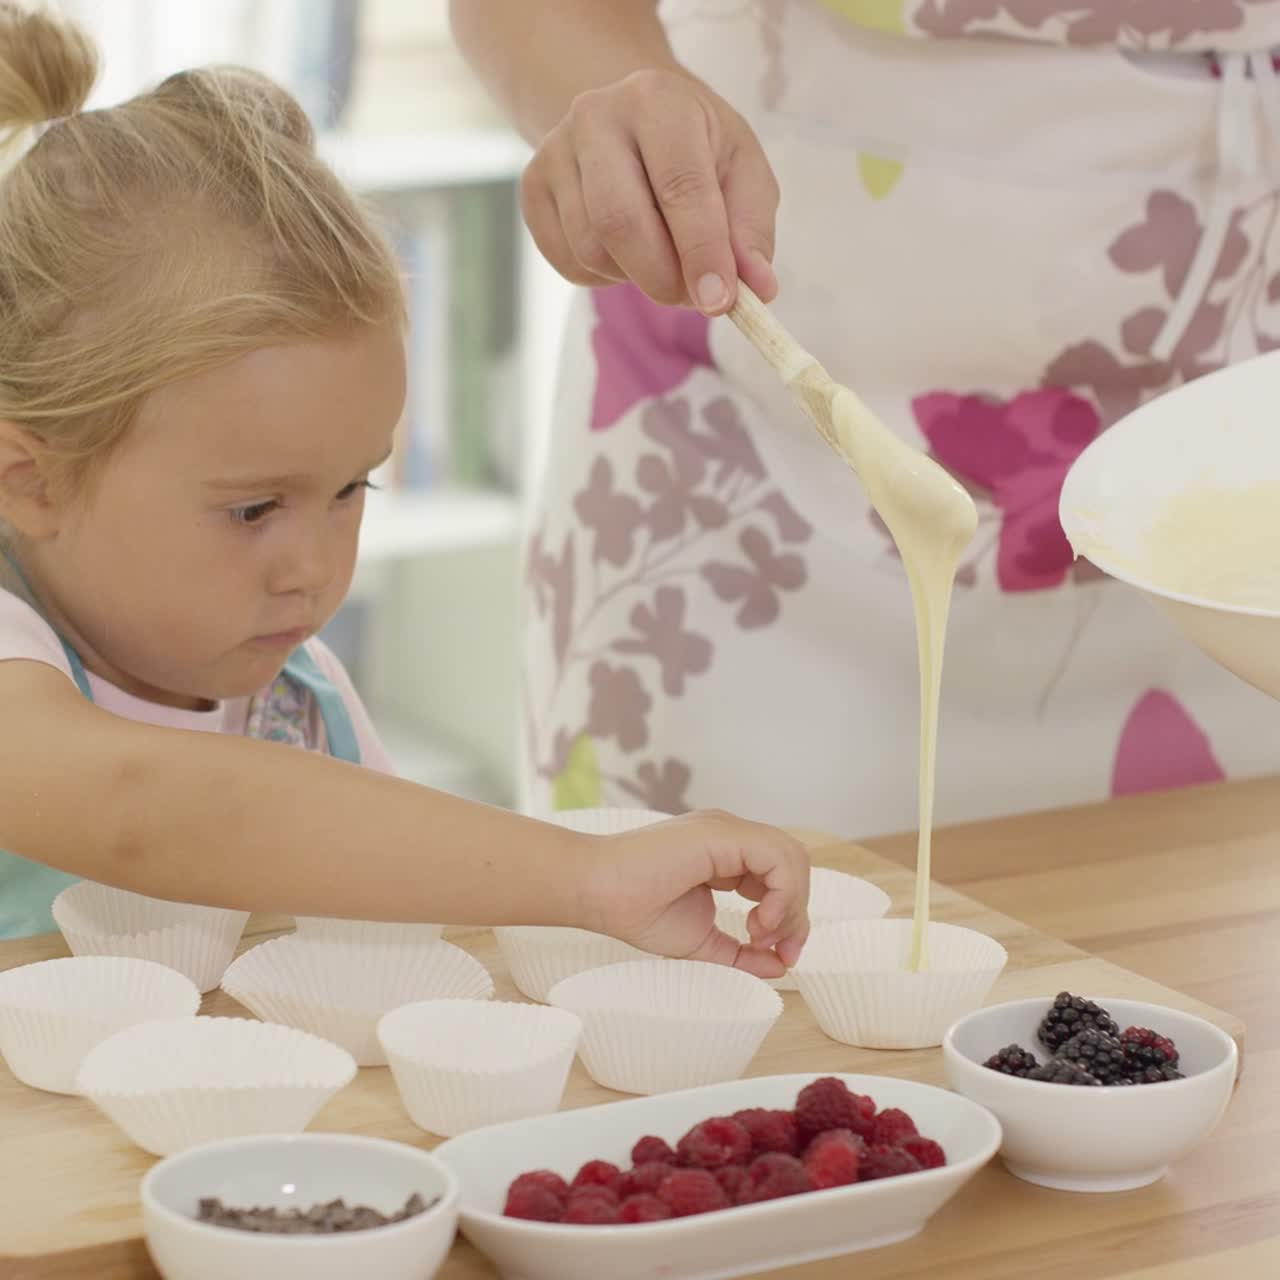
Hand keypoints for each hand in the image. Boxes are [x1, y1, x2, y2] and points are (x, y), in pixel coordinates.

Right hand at [520, 67, 779, 314]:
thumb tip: (757, 288)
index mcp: (658, 101)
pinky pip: (567, 261)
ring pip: (591, 249)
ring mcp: (555, 151)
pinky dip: (604, 276)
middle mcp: (596, 117)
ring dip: (636, 277)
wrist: (629, 118)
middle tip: (693, 298)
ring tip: (663, 258)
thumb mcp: (741, 169)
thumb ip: (751, 229)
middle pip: (619, 221)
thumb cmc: (696, 147)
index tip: (719, 302)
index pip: (679, 186)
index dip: (701, 251)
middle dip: (662, 277)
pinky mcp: (532, 188)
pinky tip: (625, 252)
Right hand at [584, 809, 810, 979]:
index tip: (780, 956)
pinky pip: (777, 856)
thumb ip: (741, 953)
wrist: (597, 892)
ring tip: (761, 934)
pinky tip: (759, 921)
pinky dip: (782, 893)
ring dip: (791, 904)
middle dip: (797, 913)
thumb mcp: (702, 942)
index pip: (781, 878)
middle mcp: (731, 837)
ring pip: (791, 857)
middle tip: (779, 949)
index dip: (791, 918)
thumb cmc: (636, 911)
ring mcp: (727, 830)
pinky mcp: (723, 833)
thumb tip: (782, 965)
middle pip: (793, 866)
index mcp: (726, 855)